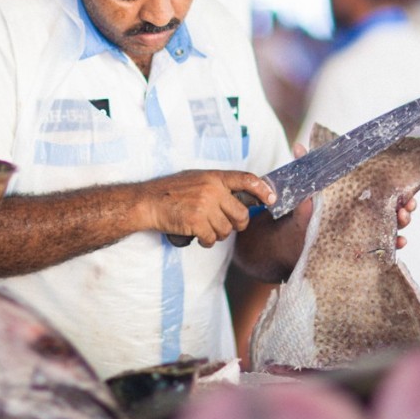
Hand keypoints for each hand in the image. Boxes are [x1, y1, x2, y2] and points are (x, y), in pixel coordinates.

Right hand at [142, 169, 276, 246]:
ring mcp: (204, 206)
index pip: (247, 179)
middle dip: (236, 224)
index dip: (263, 190)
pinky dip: (205, 241)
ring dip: (216, 234)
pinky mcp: (196, 222)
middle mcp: (212, 190)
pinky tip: (197, 235)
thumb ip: (217, 186)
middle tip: (226, 225)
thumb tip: (239, 199)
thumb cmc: (170, 191)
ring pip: (226, 230)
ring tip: (204, 228)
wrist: (147, 202)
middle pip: (241, 214)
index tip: (272, 198)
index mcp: (214, 177)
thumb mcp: (196, 179)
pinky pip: (211, 238)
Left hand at [289, 141, 414, 246]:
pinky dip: (395, 244)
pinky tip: (399, 242)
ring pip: (393, 226)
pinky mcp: (363, 246)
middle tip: (406, 206)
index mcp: (360, 196)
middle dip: (406, 207)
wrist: (298, 236)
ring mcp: (367, 230)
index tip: (407, 190)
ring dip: (402, 222)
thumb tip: (297, 147)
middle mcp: (368, 212)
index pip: (385, 190)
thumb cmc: (307, 209)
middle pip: (395, 208)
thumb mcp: (309, 189)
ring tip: (402, 219)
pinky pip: (383, 246)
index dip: (400, 189)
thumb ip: (306, 170)